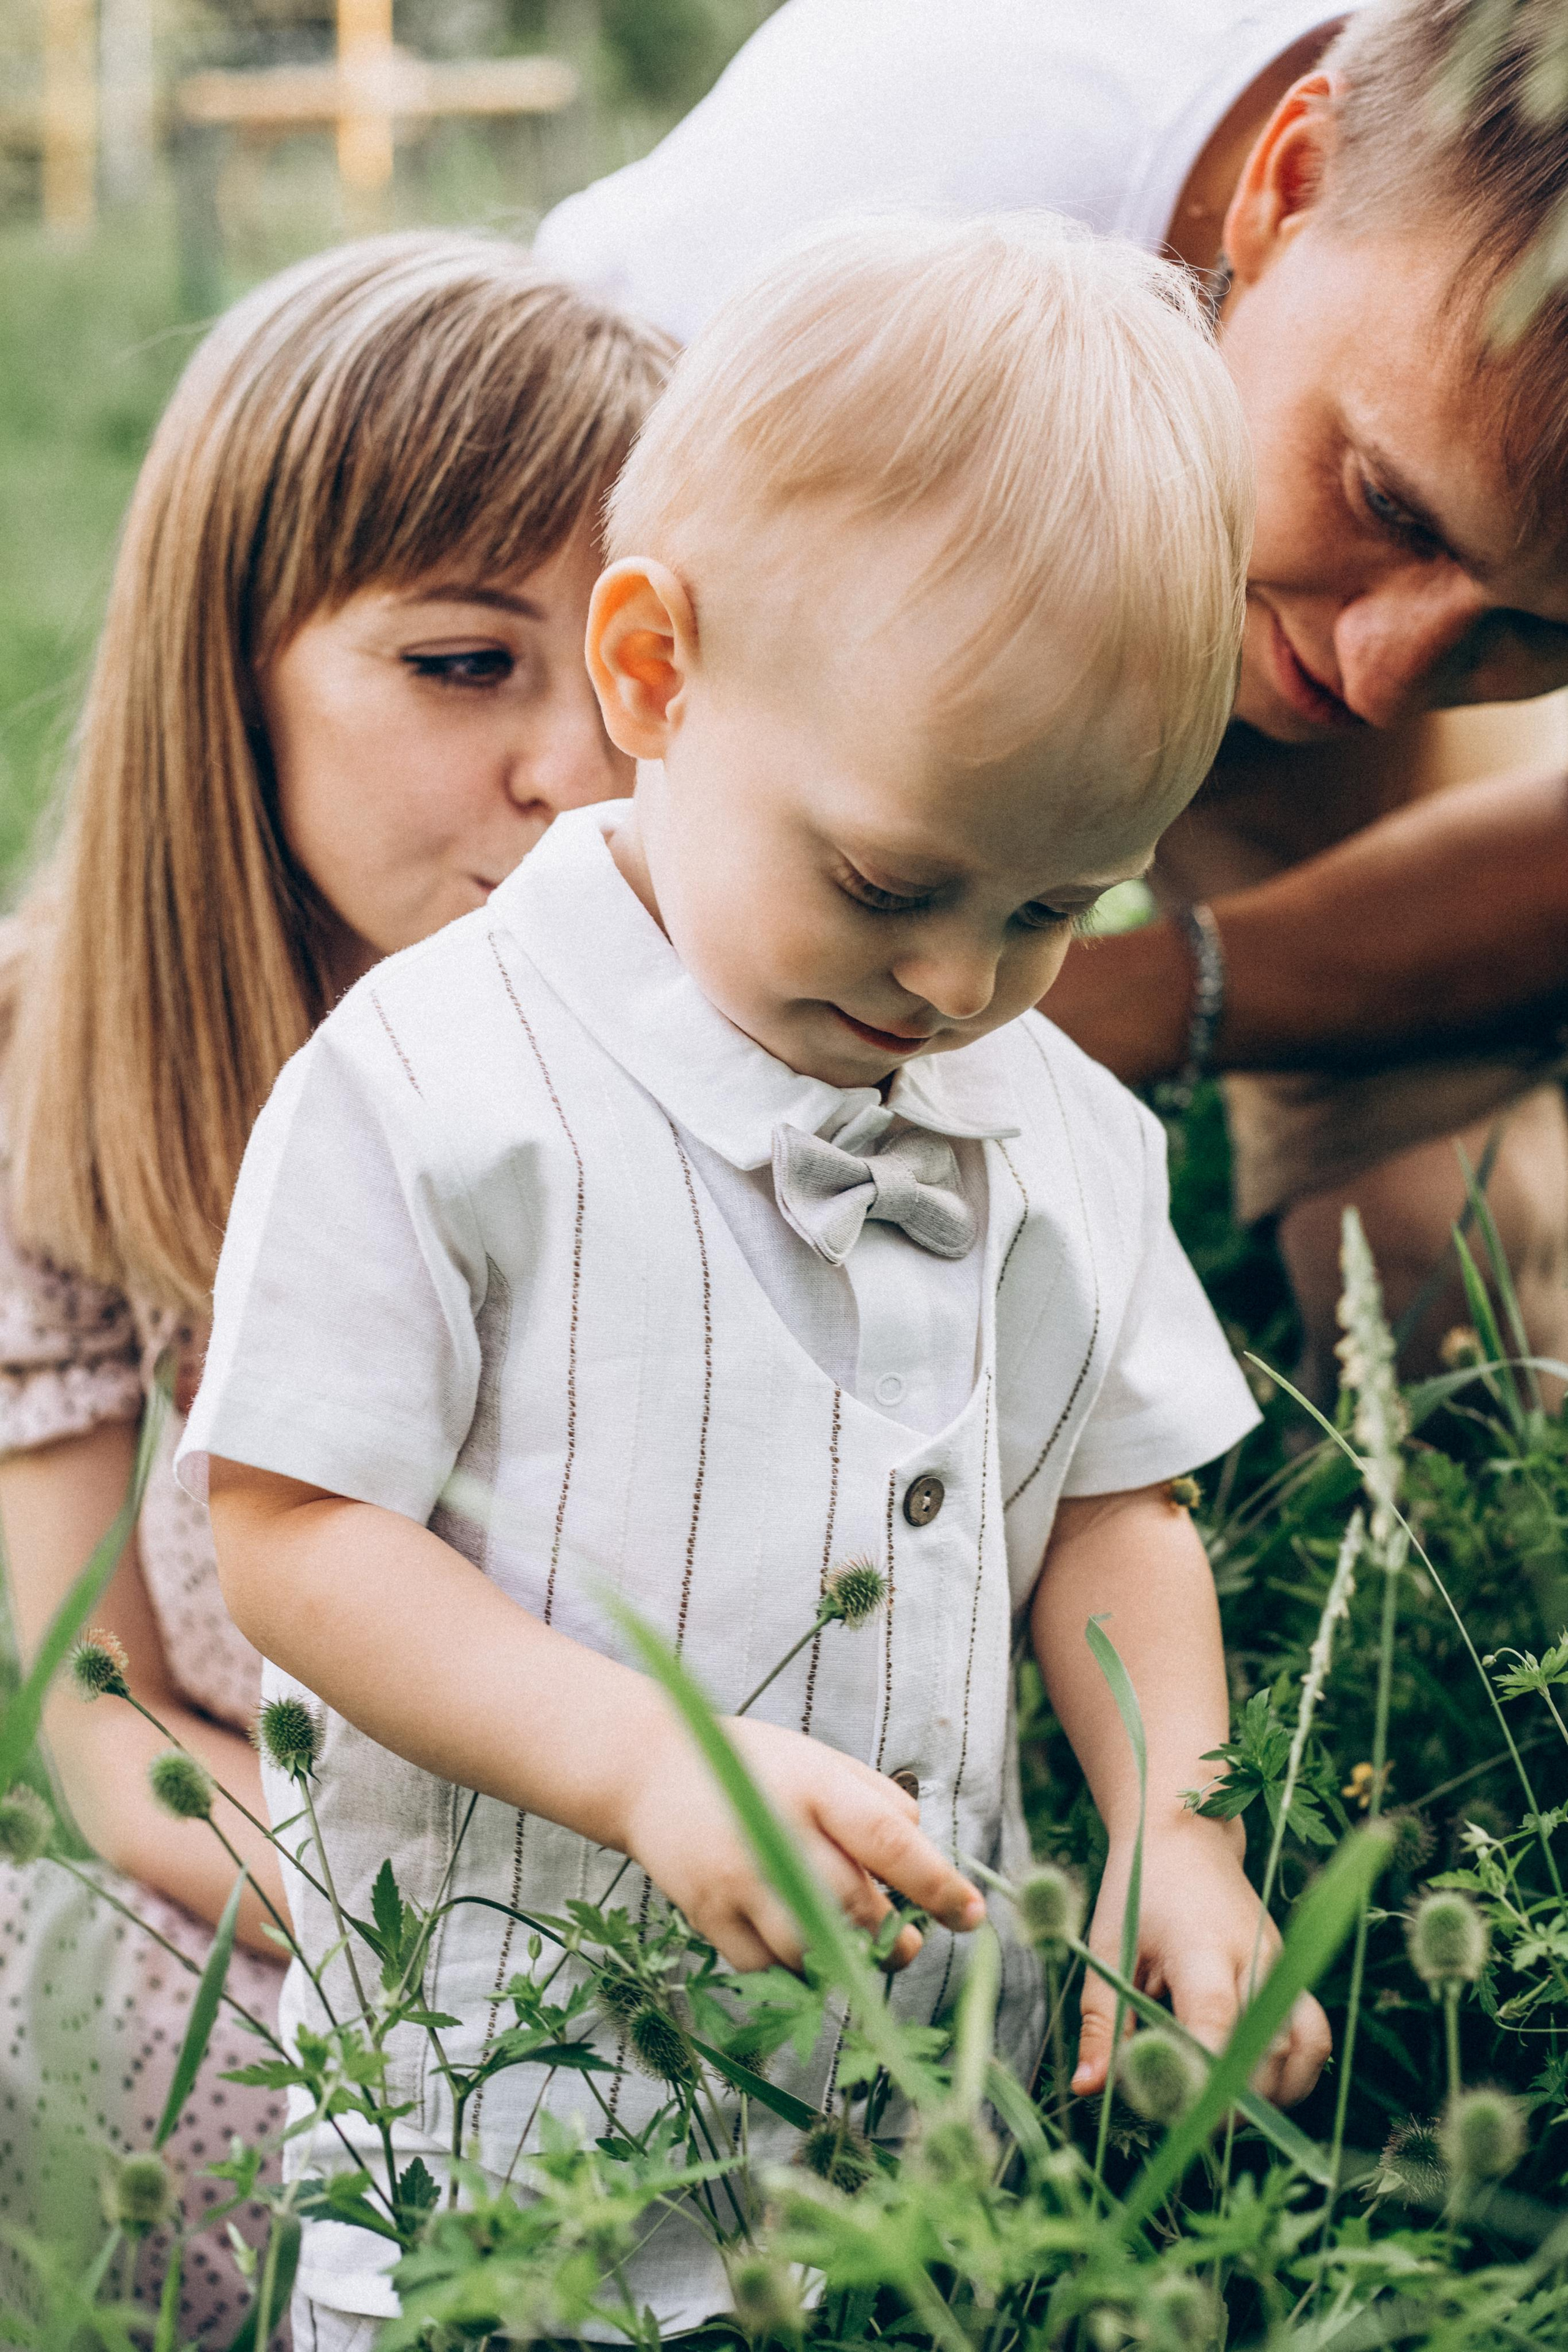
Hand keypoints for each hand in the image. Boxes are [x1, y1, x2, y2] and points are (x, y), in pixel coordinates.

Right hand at [621, 1713, 985, 1973]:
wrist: (649, 1769)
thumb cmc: (752, 1765)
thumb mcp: (817, 1759)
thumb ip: (874, 1798)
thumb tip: (921, 1847)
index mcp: (814, 1785)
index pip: (889, 1842)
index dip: (937, 1885)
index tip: (972, 1916)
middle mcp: (776, 1830)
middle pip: (856, 1907)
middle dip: (895, 1938)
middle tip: (907, 1943)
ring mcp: (737, 1877)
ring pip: (812, 1949)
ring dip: (844, 1959)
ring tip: (852, 1948)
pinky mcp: (706, 1912)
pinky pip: (765, 1967)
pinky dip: (790, 1968)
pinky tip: (796, 1946)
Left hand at [1074, 1818, 1330, 2108]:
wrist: (1184, 1838)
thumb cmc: (1139, 1892)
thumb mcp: (1109, 1952)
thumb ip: (1103, 2024)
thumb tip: (1088, 2088)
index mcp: (1204, 1949)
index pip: (1217, 2030)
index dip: (1202, 2084)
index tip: (1173, 2117)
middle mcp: (1257, 1960)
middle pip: (1267, 2054)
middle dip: (1232, 2100)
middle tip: (1186, 2111)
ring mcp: (1283, 1967)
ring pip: (1304, 2052)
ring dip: (1270, 2093)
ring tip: (1220, 2101)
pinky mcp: (1292, 1975)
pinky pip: (1313, 2037)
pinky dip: (1293, 2072)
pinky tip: (1252, 2082)